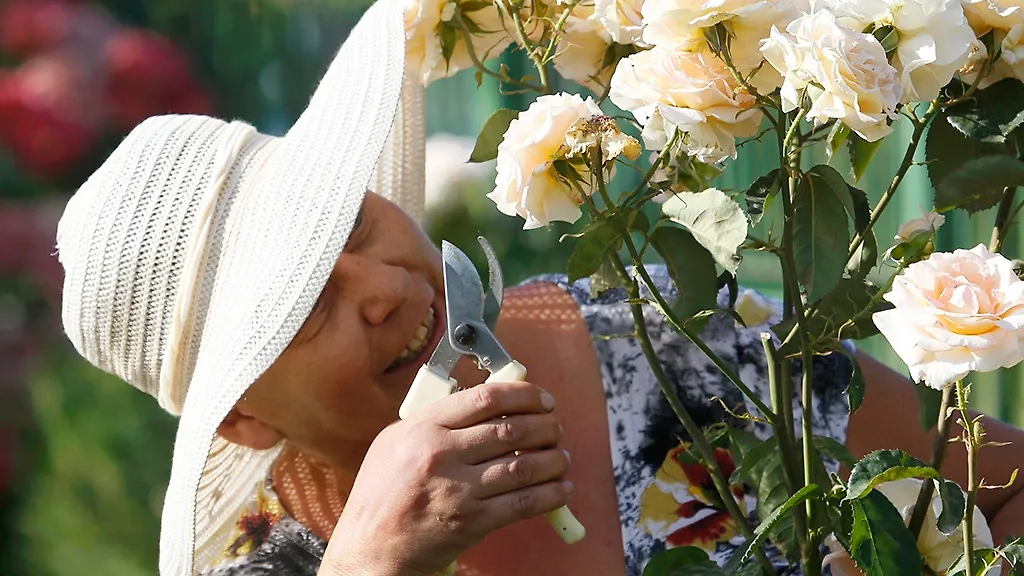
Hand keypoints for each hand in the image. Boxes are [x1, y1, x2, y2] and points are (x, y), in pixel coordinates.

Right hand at [318, 381, 573, 575]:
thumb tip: (488, 405)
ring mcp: (458, 489)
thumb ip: (436, 421)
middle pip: (511, 429)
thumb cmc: (381, 496)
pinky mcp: (471, 522)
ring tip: (562, 457)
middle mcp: (441, 454)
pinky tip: (561, 489)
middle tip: (555, 428)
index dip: (523, 394)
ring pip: (523, 466)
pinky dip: (550, 495)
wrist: (369, 550)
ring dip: (553, 460)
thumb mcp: (395, 443)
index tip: (542, 399)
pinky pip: (523, 503)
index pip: (485, 398)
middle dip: (545, 426)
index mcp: (423, 428)